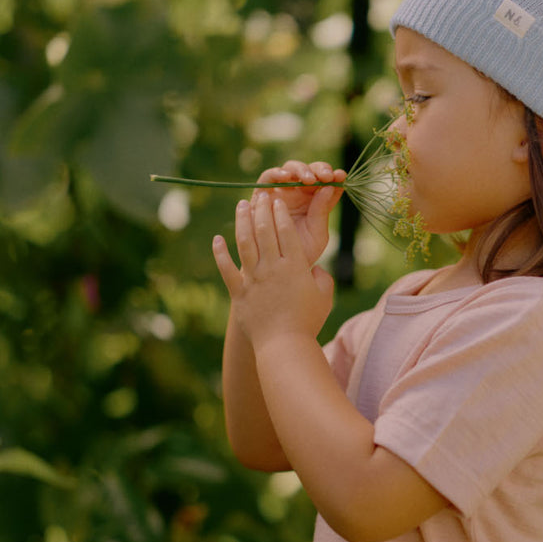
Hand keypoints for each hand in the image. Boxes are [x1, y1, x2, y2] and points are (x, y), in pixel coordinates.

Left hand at [213, 191, 334, 343]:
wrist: (284, 346)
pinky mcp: (239, 292)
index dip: (281, 213)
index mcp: (294, 266)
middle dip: (262, 209)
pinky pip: (226, 268)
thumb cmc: (308, 322)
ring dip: (241, 221)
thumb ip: (322, 277)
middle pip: (264, 231)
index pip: (286, 231)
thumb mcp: (325, 297)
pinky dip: (220, 253)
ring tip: (241, 206)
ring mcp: (253, 279)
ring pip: (244, 243)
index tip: (278, 200)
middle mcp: (271, 268)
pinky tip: (217, 239)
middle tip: (260, 195)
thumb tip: (316, 269)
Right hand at [253, 160, 344, 267]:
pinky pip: (267, 178)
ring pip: (290, 170)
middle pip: (309, 171)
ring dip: (300, 170)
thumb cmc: (300, 253)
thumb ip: (323, 212)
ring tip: (308, 179)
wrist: (278, 269)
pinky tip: (286, 177)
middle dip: (318, 169)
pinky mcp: (262, 194)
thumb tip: (330, 187)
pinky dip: (276, 173)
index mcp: (315, 202)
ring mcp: (281, 192)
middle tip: (326, 176)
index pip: (326, 183)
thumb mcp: (317, 234)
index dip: (334, 176)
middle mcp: (298, 194)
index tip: (341, 176)